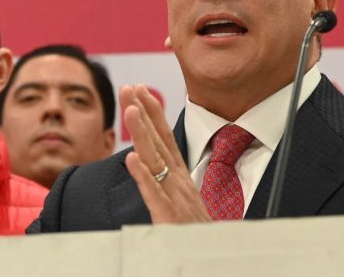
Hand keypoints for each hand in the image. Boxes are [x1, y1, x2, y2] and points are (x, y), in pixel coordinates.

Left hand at [120, 84, 211, 223]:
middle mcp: (177, 181)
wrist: (213, 257)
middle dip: (144, 112)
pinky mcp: (168, 217)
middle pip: (159, 141)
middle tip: (130, 86)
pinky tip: (130, 159)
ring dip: (142, 134)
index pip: (164, 138)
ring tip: (130, 110)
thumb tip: (153, 162)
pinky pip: (153, 194)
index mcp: (178, 176)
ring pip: (155, 160)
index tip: (139, 89)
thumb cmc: (196, 232)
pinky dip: (143, 176)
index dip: (151, 113)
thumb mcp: (182, 201)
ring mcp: (174, 197)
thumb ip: (167, 181)